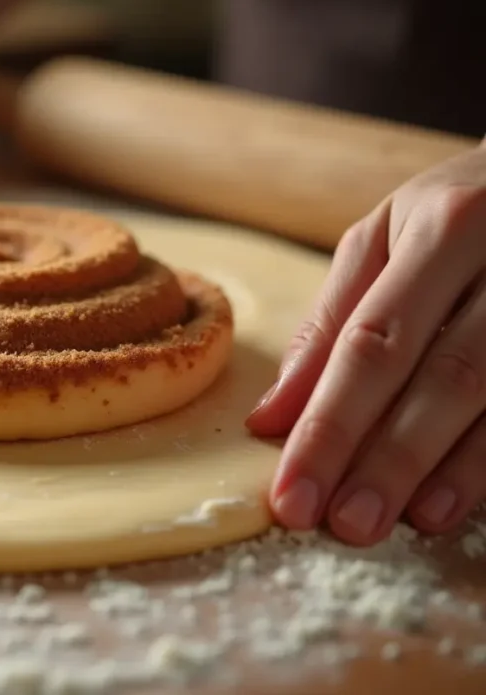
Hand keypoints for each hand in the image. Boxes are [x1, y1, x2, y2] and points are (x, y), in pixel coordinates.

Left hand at [248, 140, 485, 544]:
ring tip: (405, 522)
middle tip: (342, 525)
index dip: (328, 425)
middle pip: (444, 375)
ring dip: (456, 470)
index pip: (371, 342)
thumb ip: (331, 322)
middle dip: (388, 459)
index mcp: (445, 228)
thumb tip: (271, 418)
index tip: (290, 493)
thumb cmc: (462, 210)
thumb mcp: (388, 237)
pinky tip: (464, 499)